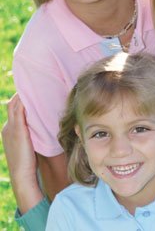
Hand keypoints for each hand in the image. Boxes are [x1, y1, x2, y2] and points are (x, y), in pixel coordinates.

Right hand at [1, 94, 43, 212]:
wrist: (22, 176)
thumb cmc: (28, 163)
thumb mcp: (27, 144)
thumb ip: (31, 133)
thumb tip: (42, 125)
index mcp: (8, 130)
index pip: (12, 109)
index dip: (20, 99)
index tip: (31, 92)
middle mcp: (7, 127)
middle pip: (12, 104)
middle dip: (21, 94)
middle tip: (33, 84)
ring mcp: (10, 128)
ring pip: (14, 105)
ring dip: (23, 95)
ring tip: (34, 86)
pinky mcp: (17, 130)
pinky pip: (19, 111)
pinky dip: (24, 102)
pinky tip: (31, 96)